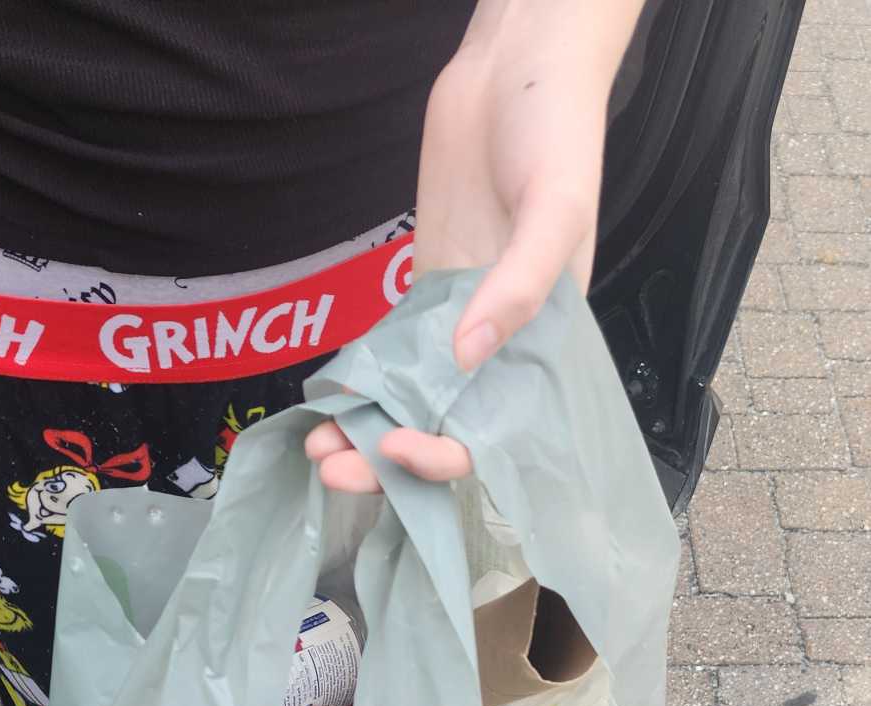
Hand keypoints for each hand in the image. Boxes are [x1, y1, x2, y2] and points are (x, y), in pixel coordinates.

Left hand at [307, 0, 643, 493]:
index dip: (446, 455)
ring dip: (365, 432)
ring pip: (411, 401)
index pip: (497, 432)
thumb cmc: (558, 133)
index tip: (397, 448)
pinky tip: (326, 404)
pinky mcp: (428, 289)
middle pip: (444, 428)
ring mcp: (461, 319)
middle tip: (333, 471)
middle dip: (388, 461)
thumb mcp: (556, 210)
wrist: (517, 64)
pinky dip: (360, 385)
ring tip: (317, 450)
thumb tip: (466, 359)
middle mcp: (503, 345)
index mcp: (547, 344)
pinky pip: (392, 354)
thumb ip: (519, 287)